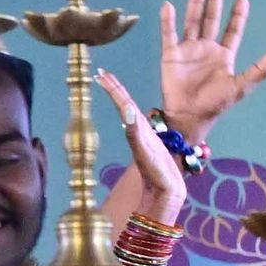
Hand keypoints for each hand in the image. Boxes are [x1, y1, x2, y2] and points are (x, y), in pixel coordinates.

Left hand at [105, 72, 188, 231]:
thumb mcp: (143, 150)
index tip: (100, 73)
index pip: (122, 102)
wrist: (166, 192)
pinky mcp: (153, 144)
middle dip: (114, 88)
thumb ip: (135, 131)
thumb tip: (126, 110)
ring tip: (113, 85)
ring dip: (122, 98)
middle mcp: (139, 130)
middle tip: (102, 73)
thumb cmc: (156, 173)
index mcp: (136, 128)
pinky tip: (132, 113)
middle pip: (125, 103)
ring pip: (131, 111)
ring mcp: (145, 137)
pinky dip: (134, 114)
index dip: (113, 87)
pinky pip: (141, 124)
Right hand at [156, 0, 265, 135]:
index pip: (232, 30)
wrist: (189, 115)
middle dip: (215, 0)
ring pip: (192, 21)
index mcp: (224, 55)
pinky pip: (169, 34)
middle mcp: (206, 48)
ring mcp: (188, 50)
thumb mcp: (240, 87)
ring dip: (195, 4)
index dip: (237, 15)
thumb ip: (258, 70)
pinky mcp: (171, 54)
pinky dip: (168, 20)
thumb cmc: (215, 104)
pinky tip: (169, 6)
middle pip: (211, 19)